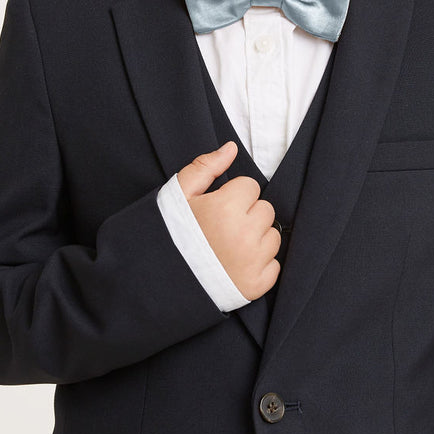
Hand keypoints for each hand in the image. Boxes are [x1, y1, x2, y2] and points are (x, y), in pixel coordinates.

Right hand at [176, 141, 280, 300]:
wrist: (160, 279)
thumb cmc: (170, 233)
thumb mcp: (179, 194)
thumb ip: (206, 166)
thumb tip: (232, 148)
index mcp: (226, 207)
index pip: (251, 187)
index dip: (233, 196)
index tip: (217, 209)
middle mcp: (244, 233)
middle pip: (265, 210)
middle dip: (248, 215)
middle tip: (223, 228)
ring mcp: (252, 261)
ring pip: (272, 237)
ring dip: (256, 239)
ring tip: (229, 247)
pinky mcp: (256, 285)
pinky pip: (274, 266)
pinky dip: (259, 266)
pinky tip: (236, 265)